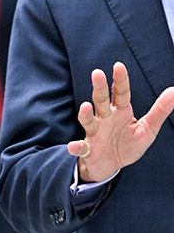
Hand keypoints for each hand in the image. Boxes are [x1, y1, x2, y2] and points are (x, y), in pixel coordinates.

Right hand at [68, 62, 173, 180]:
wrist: (110, 166)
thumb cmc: (128, 145)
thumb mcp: (148, 128)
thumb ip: (160, 110)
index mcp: (121, 111)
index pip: (121, 92)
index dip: (120, 80)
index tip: (118, 66)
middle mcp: (105, 119)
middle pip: (101, 100)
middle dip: (99, 88)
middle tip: (97, 73)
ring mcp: (95, 133)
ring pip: (89, 121)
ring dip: (86, 114)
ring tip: (85, 107)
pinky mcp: (88, 150)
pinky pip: (81, 148)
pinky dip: (76, 147)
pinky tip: (73, 146)